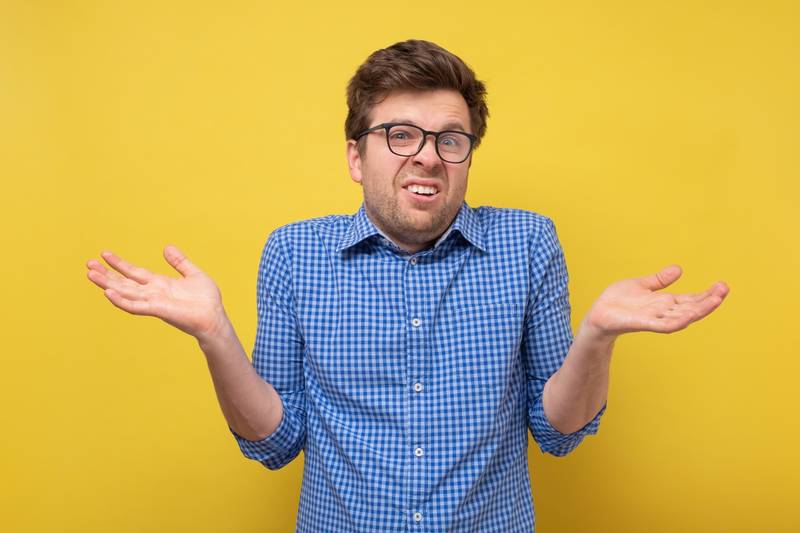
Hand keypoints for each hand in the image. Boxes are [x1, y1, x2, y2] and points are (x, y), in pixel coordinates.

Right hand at [86, 245, 228, 340]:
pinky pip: (135, 306)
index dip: (120, 264)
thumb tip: (167, 247)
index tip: (104, 254)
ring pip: (125, 292)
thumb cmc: (206, 300)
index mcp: (159, 284)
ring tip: (90, 274)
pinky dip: (121, 301)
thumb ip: (180, 262)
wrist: (214, 317)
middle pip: (124, 282)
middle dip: (106, 274)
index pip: (134, 272)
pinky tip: (108, 293)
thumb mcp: (193, 274)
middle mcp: (152, 293)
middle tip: (88, 264)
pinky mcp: (157, 310)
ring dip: (107, 284)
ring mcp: (153, 302)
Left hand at [583, 265, 729, 338]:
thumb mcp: (641, 285)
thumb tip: (679, 268)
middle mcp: (663, 311)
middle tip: (725, 289)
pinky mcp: (643, 324)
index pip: (691, 299)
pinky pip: (664, 325)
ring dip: (700, 310)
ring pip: (683, 316)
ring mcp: (655, 319)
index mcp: (665, 303)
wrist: (598, 314)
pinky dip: (678, 321)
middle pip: (692, 307)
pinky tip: (689, 315)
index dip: (707, 294)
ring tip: (716, 300)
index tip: (722, 285)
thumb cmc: (617, 302)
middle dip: (709, 300)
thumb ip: (659, 280)